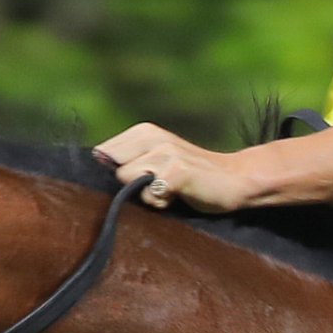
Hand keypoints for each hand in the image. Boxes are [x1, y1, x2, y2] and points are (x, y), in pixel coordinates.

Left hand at [94, 122, 241, 210]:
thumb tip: (97, 158)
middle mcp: (152, 136)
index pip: (104, 153)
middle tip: (159, 183)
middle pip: (114, 168)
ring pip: (128, 180)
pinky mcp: (177, 171)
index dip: (121, 171)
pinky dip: (161, 202)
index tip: (146, 176)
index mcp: (144, 131)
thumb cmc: (193, 174)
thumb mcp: (156, 158)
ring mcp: (166, 152)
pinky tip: (178, 196)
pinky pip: (149, 195)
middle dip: (131, 182)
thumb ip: (128, 157)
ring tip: (170, 190)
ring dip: (147, 193)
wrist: (235, 179)